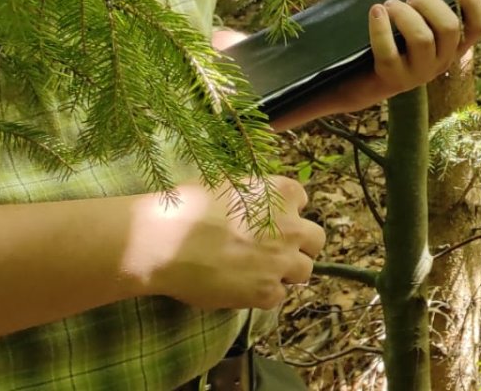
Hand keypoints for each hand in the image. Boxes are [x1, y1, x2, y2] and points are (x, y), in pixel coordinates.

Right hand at [125, 174, 325, 310]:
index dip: (287, 215)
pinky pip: (278, 296)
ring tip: (256, 274)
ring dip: (285, 273)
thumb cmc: (187, 208)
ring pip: (304, 271)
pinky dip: (263, 295)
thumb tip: (255, 202)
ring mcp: (282, 260)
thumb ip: (253, 194)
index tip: (271, 223)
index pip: (302, 202)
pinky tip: (240, 288)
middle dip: (299, 247)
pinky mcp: (267, 291)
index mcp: (281, 192)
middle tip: (275, 253)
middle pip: (316, 240)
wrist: (165, 241)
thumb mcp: (227, 184)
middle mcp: (291, 225)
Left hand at [345, 0, 480, 109]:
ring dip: (404, 13)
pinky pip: (388, 50)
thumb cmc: (398, 45)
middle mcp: (443, 61)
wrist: (368, 83)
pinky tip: (376, 11)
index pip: (479, 27)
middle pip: (449, 27)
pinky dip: (381, 27)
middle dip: (429, 3)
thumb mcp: (423, 30)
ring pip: (422, 38)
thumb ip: (433, 13)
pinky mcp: (393, 77)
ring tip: (389, 5)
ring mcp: (419, 73)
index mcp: (455, 47)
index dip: (474, 3)